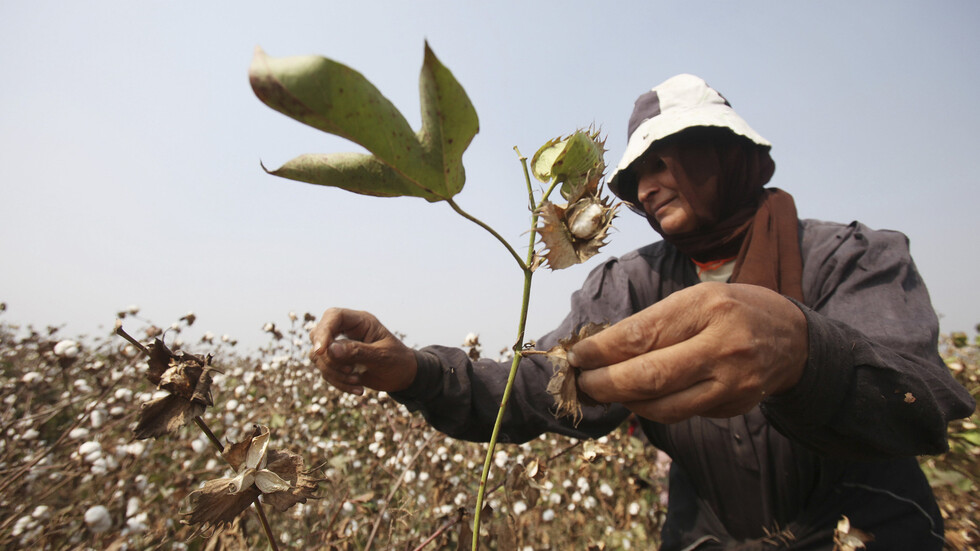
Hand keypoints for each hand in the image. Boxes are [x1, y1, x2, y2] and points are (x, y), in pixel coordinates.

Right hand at [308, 308, 416, 394]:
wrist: (403, 376)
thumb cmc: (397, 361)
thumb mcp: (382, 356)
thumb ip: (357, 352)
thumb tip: (329, 350)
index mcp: (360, 321)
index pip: (333, 316)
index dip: (323, 331)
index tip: (320, 351)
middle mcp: (347, 330)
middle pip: (319, 335)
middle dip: (329, 358)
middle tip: (350, 371)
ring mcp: (340, 346)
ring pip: (319, 356)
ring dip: (334, 373)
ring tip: (357, 381)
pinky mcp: (337, 362)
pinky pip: (325, 371)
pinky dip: (338, 382)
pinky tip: (358, 389)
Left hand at [568, 282, 807, 422]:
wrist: (793, 339)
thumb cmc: (732, 310)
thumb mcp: (696, 299)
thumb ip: (654, 323)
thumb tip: (600, 350)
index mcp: (706, 308)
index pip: (641, 335)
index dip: (601, 350)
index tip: (577, 356)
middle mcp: (722, 347)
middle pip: (649, 378)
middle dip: (606, 384)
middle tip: (583, 383)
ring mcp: (731, 383)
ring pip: (663, 407)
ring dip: (626, 402)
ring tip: (607, 391)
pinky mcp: (734, 407)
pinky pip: (682, 413)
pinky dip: (654, 408)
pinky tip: (640, 397)